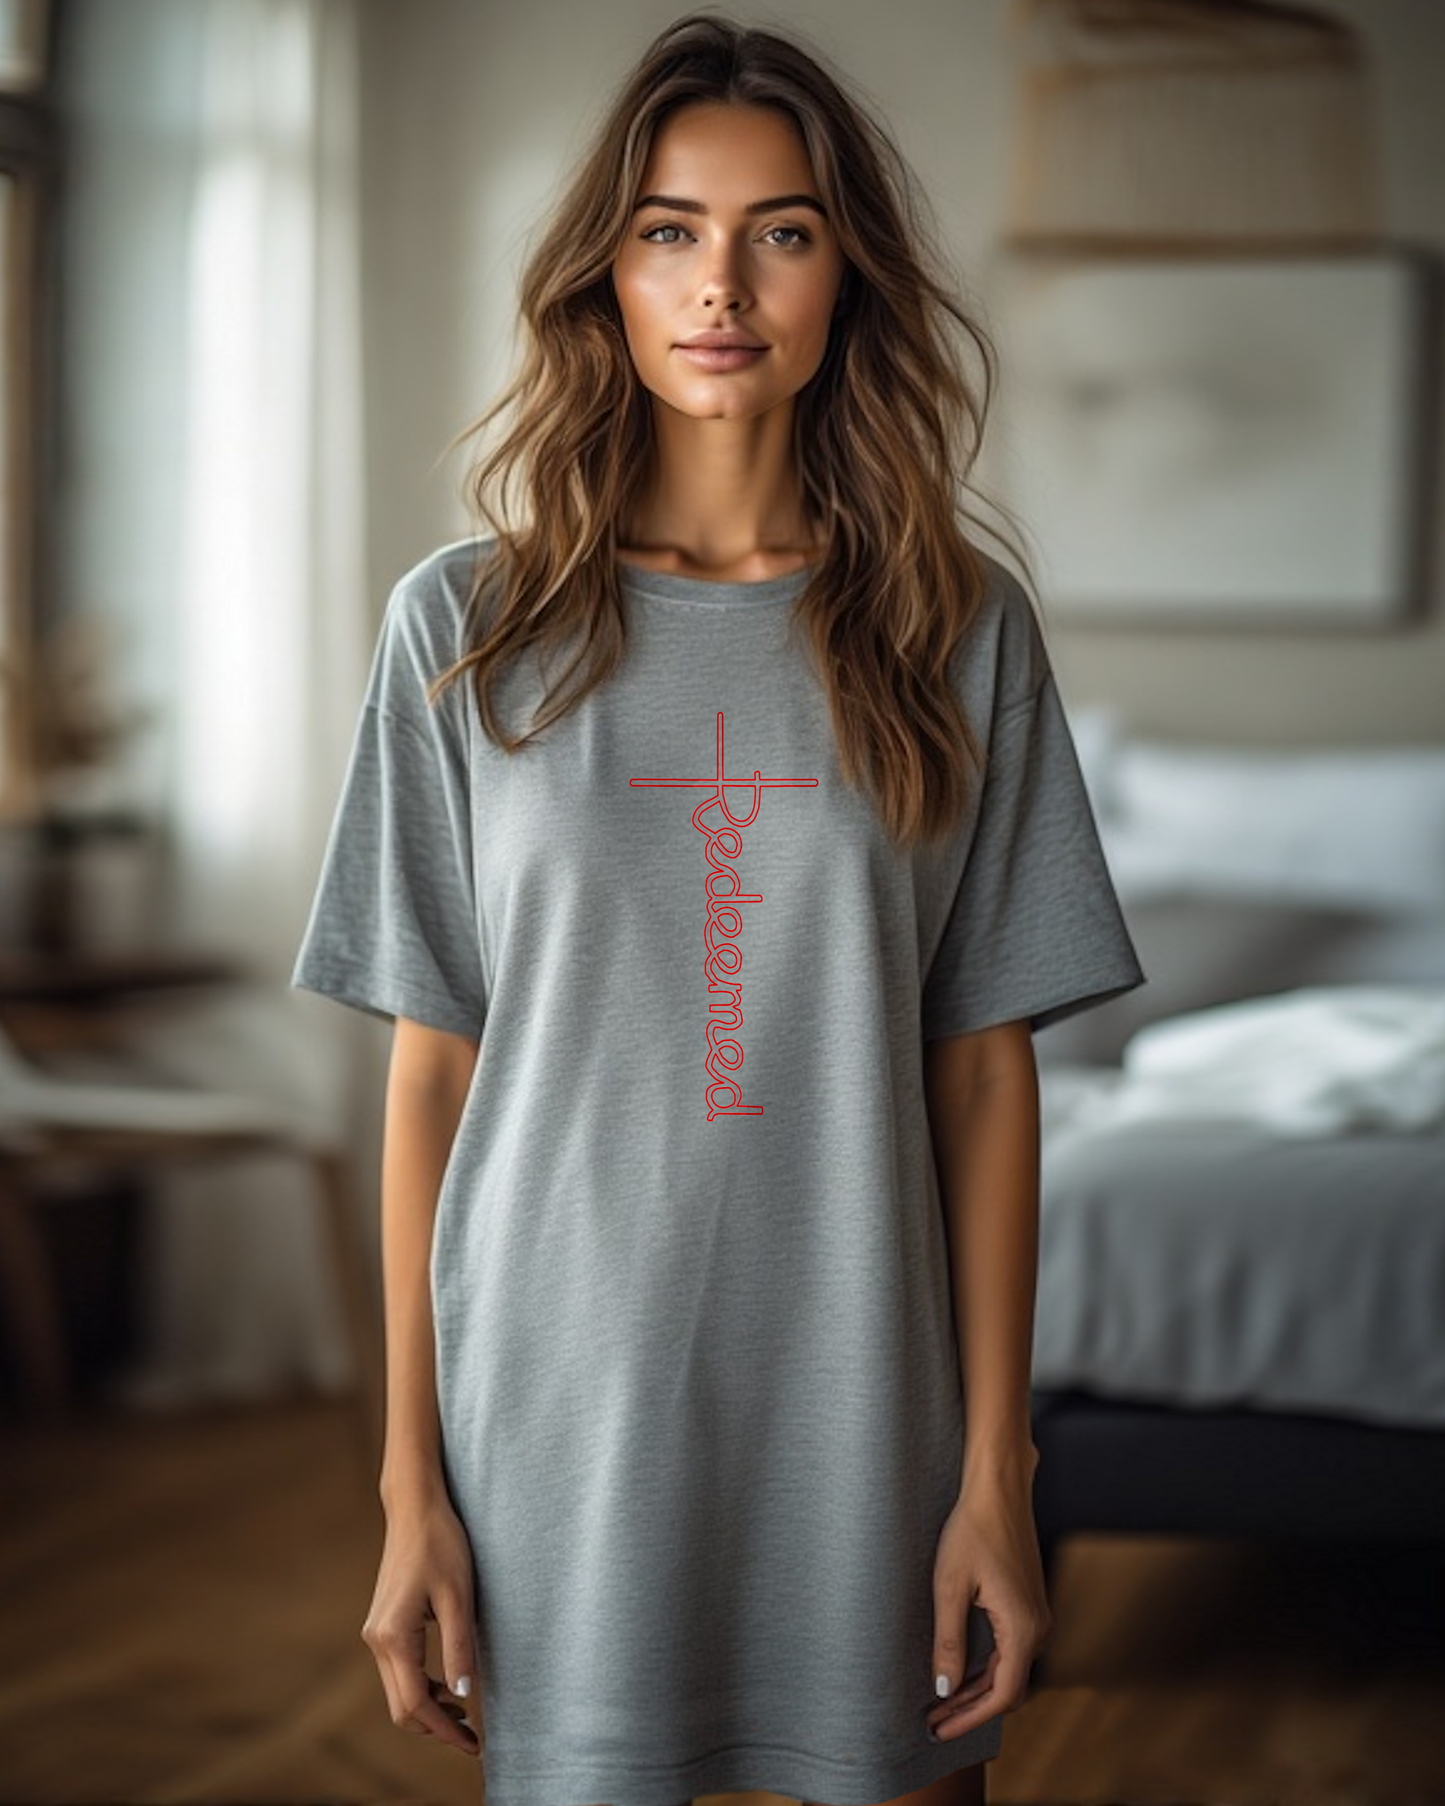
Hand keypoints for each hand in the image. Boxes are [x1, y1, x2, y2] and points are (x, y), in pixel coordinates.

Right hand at [362, 1492, 480, 1756]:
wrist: (414, 1507)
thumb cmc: (440, 1544)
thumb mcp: (458, 1596)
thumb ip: (459, 1647)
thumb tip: (464, 1695)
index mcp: (393, 1637)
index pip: (416, 1704)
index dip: (444, 1730)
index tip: (472, 1744)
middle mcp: (376, 1640)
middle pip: (401, 1707)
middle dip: (435, 1727)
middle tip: (472, 1736)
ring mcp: (376, 1633)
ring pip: (398, 1691)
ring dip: (429, 1708)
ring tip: (465, 1713)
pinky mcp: (383, 1625)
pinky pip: (398, 1670)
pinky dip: (421, 1686)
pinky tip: (448, 1684)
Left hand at [925, 1481, 1051, 1742]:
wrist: (999, 1490)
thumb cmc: (972, 1530)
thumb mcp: (950, 1588)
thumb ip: (949, 1642)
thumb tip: (946, 1689)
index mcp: (1022, 1628)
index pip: (1001, 1696)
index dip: (969, 1718)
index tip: (939, 1727)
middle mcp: (1038, 1627)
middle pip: (1008, 1688)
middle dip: (971, 1708)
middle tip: (935, 1719)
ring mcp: (1037, 1615)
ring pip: (1010, 1669)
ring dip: (979, 1688)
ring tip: (943, 1700)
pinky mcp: (1030, 1603)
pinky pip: (1012, 1649)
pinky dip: (988, 1666)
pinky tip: (963, 1668)